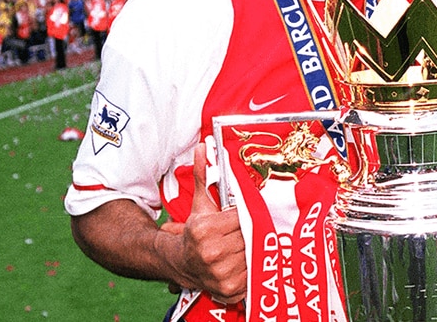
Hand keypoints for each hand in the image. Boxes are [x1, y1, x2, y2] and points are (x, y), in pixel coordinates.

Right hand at [160, 143, 246, 303]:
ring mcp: (221, 273)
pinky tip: (246, 260)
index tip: (250, 212)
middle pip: (251, 234)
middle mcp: (212, 253)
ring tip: (249, 243)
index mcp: (205, 230)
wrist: (180, 263)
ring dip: (256, 248)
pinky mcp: (229, 289)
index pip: (243, 216)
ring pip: (255, 253)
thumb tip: (204, 147)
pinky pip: (254, 273)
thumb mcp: (201, 204)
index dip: (248, 214)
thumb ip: (205, 175)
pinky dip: (254, 267)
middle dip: (253, 230)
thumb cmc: (195, 232)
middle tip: (254, 227)